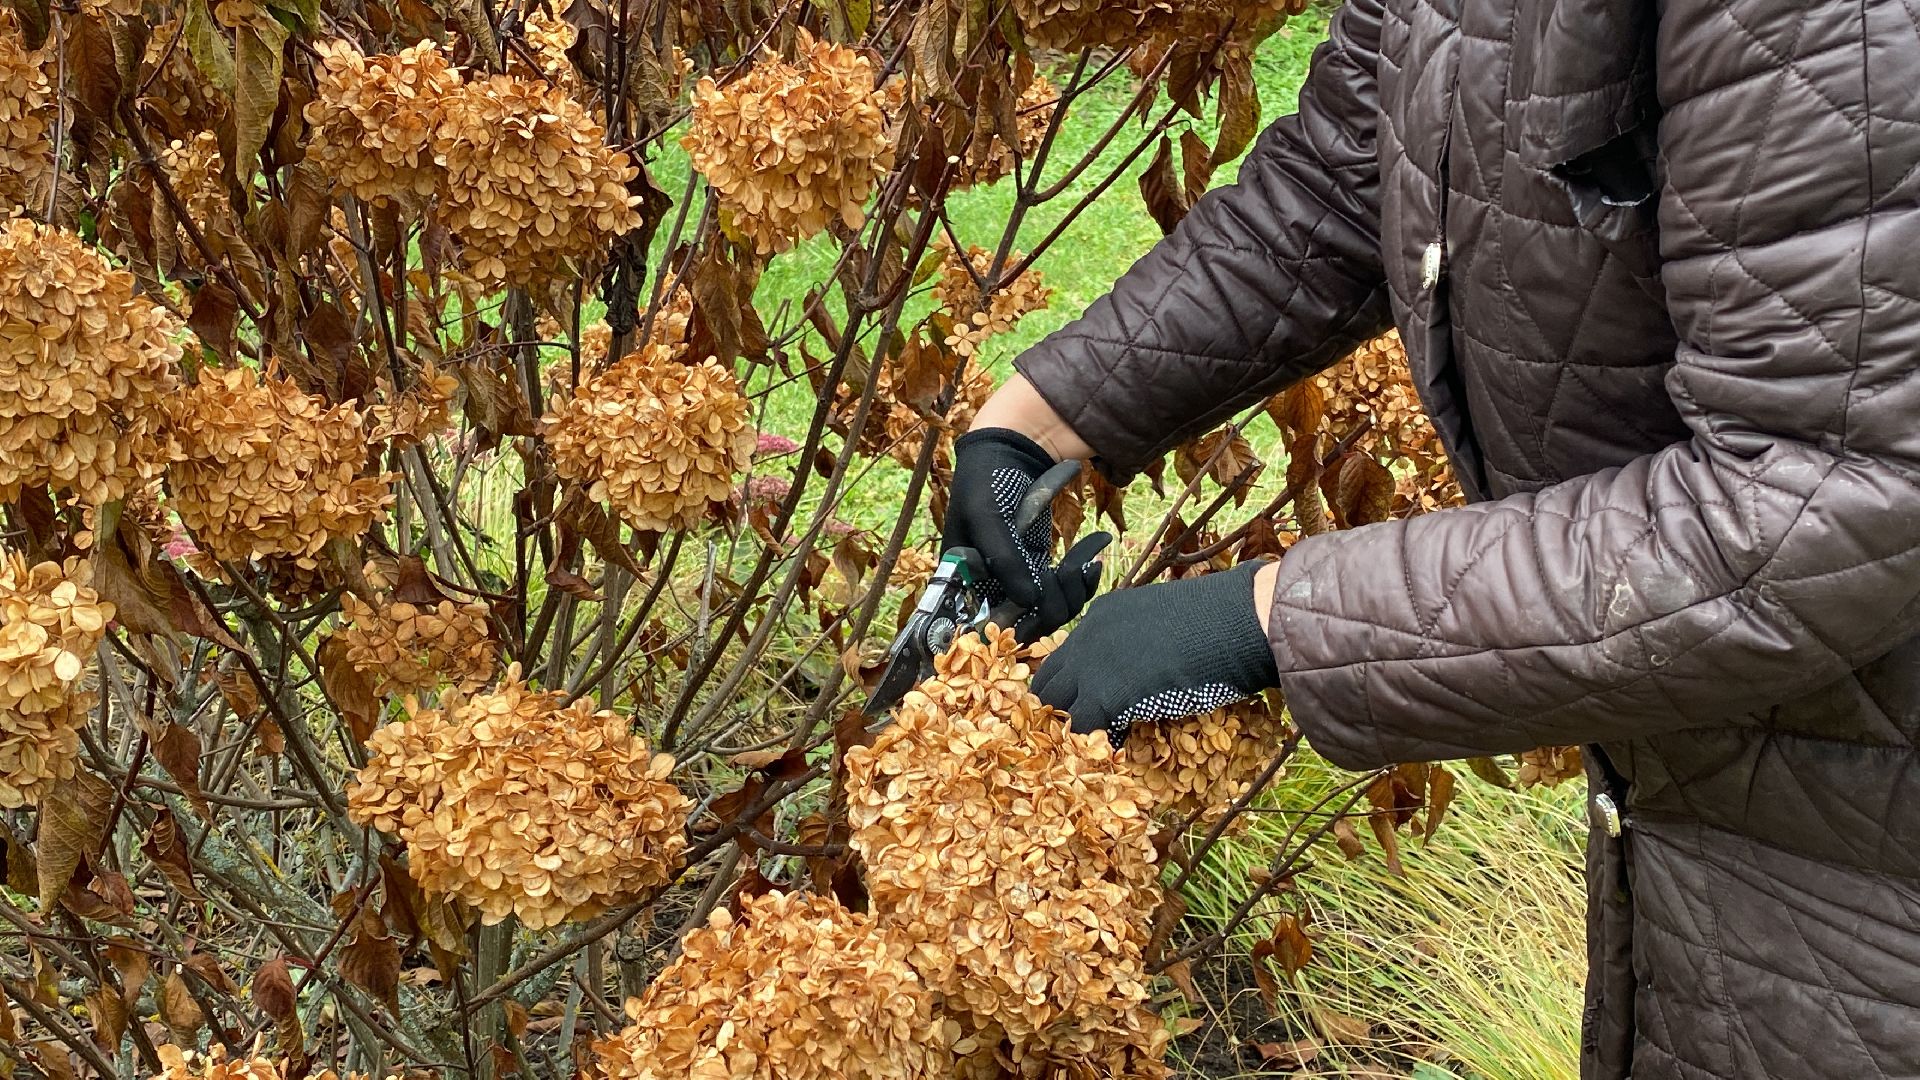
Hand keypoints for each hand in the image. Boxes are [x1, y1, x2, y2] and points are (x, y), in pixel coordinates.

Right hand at [946, 428, 1111, 641]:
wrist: (1011, 450)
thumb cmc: (988, 479)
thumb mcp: (988, 515)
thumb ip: (1004, 558)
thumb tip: (1028, 600)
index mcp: (962, 582)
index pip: (988, 626)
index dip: (1018, 621)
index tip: (1042, 592)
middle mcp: (987, 589)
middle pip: (1027, 624)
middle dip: (1055, 598)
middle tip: (1071, 567)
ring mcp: (1016, 581)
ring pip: (1051, 611)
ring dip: (1075, 588)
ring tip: (1091, 557)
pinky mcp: (1039, 571)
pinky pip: (1064, 593)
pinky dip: (1083, 579)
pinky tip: (1094, 553)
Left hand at [1032, 560, 1280, 745]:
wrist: (1238, 621)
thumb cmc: (1219, 621)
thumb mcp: (1163, 622)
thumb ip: (1140, 642)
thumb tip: (1142, 672)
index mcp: (1101, 614)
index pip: (1066, 656)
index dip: (1074, 685)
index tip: (1084, 706)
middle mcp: (1086, 635)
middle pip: (1049, 680)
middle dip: (1058, 708)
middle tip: (1081, 733)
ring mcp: (1090, 663)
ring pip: (1054, 705)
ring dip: (1070, 727)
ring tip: (1092, 746)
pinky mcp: (1104, 693)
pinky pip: (1079, 728)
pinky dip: (1091, 744)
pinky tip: (1112, 752)